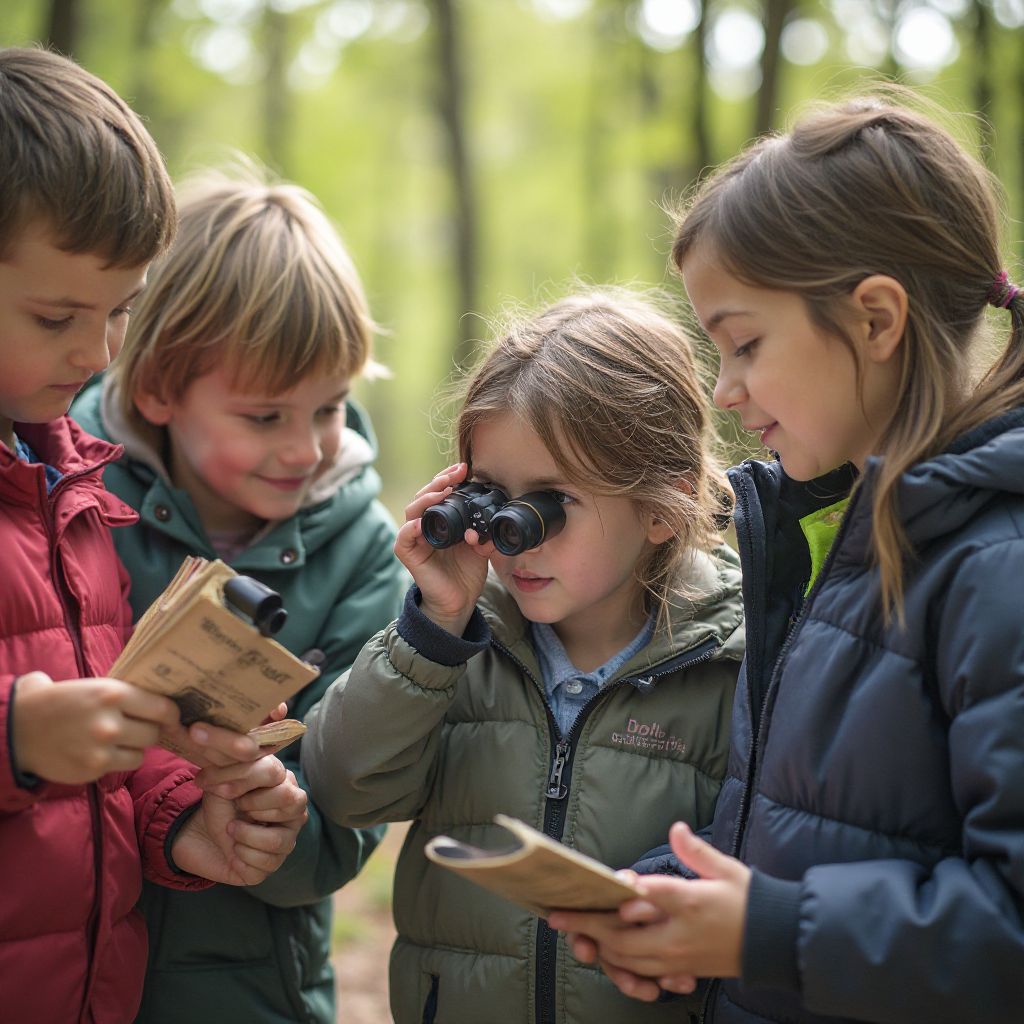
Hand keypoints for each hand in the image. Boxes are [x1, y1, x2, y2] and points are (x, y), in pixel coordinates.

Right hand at [12, 671, 179, 783]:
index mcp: (112, 694)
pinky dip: (118, 761)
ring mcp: (101, 749)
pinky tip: (102, 752)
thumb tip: (164, 699)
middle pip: (154, 733)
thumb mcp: (94, 686)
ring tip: (119, 741)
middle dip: (150, 731)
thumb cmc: (61, 701)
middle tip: (140, 727)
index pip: (162, 708)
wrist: (19, 728)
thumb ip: (126, 693)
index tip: (170, 716)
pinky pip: (122, 767)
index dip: (170, 713)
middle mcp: (110, 722)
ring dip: (134, 748)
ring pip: (141, 753)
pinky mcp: (93, 770)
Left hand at [171, 754, 307, 884]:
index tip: (224, 788)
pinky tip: (235, 849)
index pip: (275, 772)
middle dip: (254, 806)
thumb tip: (207, 735)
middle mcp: (294, 808)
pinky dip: (241, 856)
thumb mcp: (221, 776)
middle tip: (237, 808)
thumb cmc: (219, 800)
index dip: (246, 779)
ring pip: (277, 839)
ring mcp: (288, 836)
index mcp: (284, 781)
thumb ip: (226, 757)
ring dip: (244, 835)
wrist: (200, 834)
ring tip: (231, 829)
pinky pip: (266, 863)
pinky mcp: (275, 863)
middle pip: (290, 801)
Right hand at [395, 463, 492, 634]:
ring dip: (426, 499)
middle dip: (439, 482)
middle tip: (455, 475)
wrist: (460, 601)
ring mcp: (414, 539)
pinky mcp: (408, 554)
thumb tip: (487, 523)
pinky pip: (404, 537)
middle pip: (424, 496)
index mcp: (441, 519)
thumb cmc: (466, 572)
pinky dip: (412, 528)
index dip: (449, 478)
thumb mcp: (480, 547)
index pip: (439, 491)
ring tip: (441, 492)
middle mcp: (425, 525)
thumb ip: (482, 531)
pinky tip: (423, 523)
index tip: (465, 468)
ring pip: (412, 511)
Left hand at [547, 823, 749, 997]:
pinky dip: (621, 964)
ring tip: (575, 934)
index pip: (649, 897)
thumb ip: (696, 851)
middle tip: (559, 917)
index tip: (601, 884)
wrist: (775, 942)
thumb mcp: (726, 869)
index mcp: (690, 903)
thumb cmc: (750, 900)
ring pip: (629, 959)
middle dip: (589, 927)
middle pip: (625, 936)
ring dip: (599, 946)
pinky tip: (606, 953)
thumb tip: (676, 828)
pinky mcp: (682, 970)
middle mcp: (680, 935)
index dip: (624, 892)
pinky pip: (644, 973)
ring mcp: (679, 958)